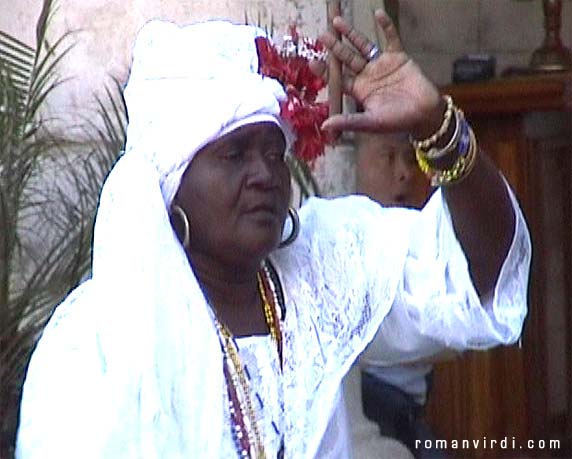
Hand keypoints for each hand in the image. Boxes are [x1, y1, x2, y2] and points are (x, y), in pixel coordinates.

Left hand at [311, 10, 443, 138]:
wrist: (424, 113)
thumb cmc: (398, 121)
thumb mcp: (371, 122)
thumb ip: (349, 121)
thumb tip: (325, 126)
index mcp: (359, 91)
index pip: (338, 79)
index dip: (325, 71)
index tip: (313, 61)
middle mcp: (367, 76)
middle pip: (347, 59)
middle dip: (335, 47)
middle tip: (322, 35)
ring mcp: (382, 65)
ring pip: (363, 46)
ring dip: (351, 34)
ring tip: (337, 21)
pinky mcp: (398, 57)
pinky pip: (390, 38)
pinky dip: (386, 27)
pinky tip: (378, 14)